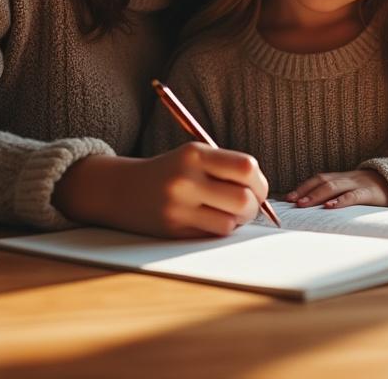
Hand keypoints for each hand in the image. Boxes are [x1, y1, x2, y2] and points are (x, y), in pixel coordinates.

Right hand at [54, 144, 268, 237]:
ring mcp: (178, 206)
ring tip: (226, 213)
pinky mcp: (173, 229)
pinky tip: (208, 220)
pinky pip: (213, 234)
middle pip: (243, 199)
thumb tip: (264, 197)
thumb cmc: (171, 172)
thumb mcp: (195, 157)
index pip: (246, 168)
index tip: (258, 188)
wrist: (122, 189)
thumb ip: (228, 169)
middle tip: (247, 206)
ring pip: (231, 222)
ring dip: (236, 221)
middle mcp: (186, 179)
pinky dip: (219, 229)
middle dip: (253, 206)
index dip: (260, 182)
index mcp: (195, 154)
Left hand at [285, 169, 387, 208]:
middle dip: (306, 191)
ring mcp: (359, 184)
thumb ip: (340, 196)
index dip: (303, 186)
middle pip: (323, 181)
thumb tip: (318, 211)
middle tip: (292, 202)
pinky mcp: (370, 193)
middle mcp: (348, 178)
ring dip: (317, 195)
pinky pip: (354, 195)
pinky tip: (331, 206)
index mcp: (343, 177)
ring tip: (304, 204)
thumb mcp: (356, 190)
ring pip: (334, 186)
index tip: (288, 198)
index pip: (319, 178)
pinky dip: (341, 200)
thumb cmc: (374, 191)